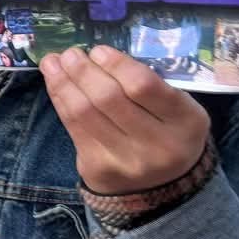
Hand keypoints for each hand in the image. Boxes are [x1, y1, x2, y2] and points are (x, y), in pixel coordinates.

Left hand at [40, 47, 209, 195]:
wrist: (161, 187)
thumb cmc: (168, 134)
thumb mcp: (177, 110)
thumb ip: (151, 86)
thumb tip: (100, 57)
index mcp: (186, 122)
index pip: (144, 86)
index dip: (115, 64)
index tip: (99, 50)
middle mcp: (158, 144)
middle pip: (108, 98)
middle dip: (83, 70)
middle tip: (70, 53)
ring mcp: (125, 160)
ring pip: (84, 112)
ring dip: (63, 82)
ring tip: (53, 62)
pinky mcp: (97, 167)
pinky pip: (72, 126)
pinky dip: (60, 100)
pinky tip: (55, 83)